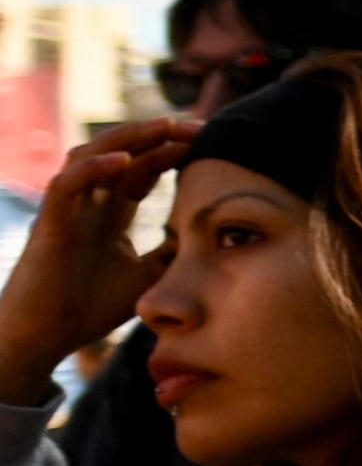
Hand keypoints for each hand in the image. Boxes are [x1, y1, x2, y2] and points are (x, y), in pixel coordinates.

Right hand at [0, 119, 190, 401]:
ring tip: (166, 126)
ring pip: (90, 155)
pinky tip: (125, 160)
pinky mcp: (49, 225)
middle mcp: (87, 204)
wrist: (44, 339)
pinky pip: (67, 184)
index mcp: (109, 214)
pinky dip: (94, 168)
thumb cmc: (86, 310)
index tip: (213, 142)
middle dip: (159, 136)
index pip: (143, 169)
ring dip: (128, 138)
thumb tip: (211, 239)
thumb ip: (169, 254)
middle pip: (121, 153)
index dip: (173, 152)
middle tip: (200, 126)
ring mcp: (66, 211)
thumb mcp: (144, 277)